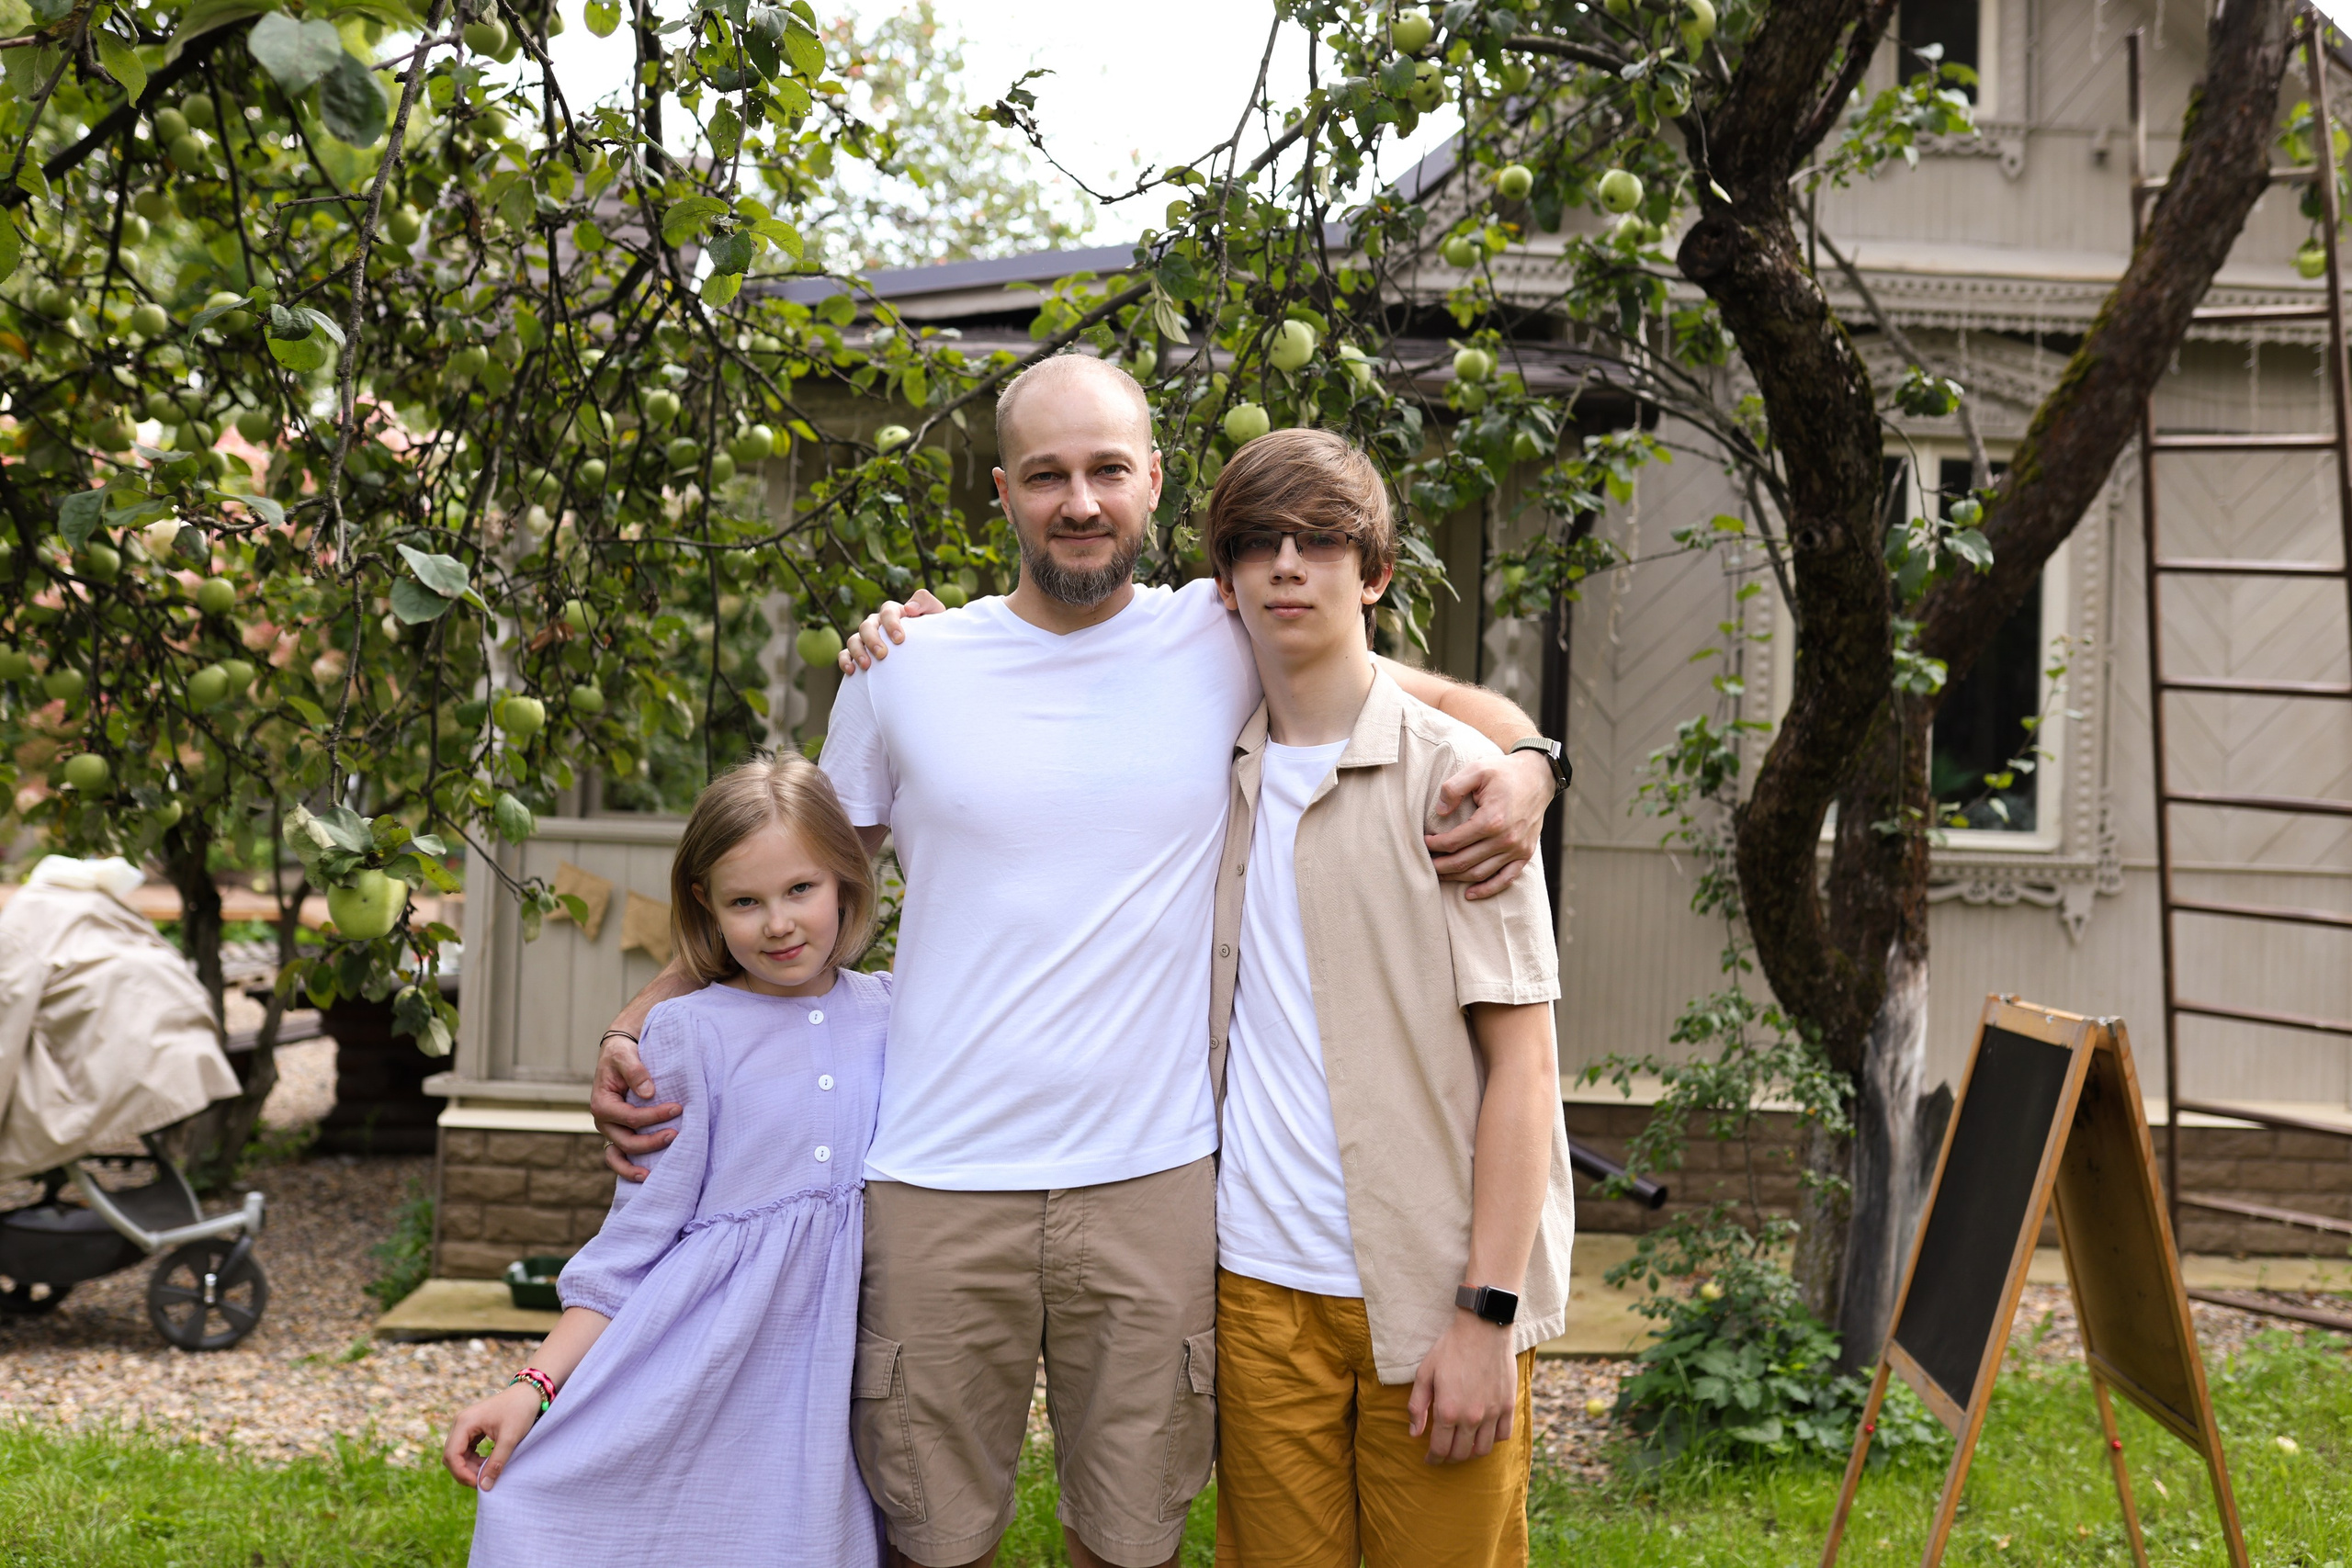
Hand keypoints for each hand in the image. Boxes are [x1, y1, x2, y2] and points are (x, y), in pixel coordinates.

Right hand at [443, 1383, 543, 1490]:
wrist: (528, 1393)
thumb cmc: (520, 1411)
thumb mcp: (510, 1438)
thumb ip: (496, 1462)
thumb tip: (484, 1486)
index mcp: (464, 1422)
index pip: (451, 1455)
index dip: (461, 1473)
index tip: (478, 1484)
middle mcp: (460, 1423)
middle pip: (451, 1456)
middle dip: (465, 1472)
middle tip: (483, 1481)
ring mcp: (464, 1425)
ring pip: (458, 1455)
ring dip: (469, 1467)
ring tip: (487, 1473)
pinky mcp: (472, 1429)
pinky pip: (465, 1450)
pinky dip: (474, 1460)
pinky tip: (487, 1464)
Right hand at [589, 1033, 678, 1181]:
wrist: (620, 1052)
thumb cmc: (622, 1053)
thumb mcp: (626, 1055)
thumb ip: (636, 1072)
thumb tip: (649, 1093)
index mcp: (602, 1104)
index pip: (630, 1117)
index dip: (654, 1116)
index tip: (678, 1107)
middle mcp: (604, 1121)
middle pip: (627, 1141)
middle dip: (652, 1141)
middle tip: (676, 1135)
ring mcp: (611, 1130)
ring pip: (619, 1155)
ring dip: (635, 1166)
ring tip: (653, 1175)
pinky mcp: (619, 1133)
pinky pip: (620, 1156)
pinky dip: (629, 1167)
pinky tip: (646, 1175)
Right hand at [836, 587, 946, 672]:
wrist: (930, 654)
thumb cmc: (932, 633)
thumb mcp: (936, 616)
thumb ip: (926, 603)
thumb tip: (909, 607)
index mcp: (894, 613)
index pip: (888, 611)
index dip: (891, 623)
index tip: (900, 639)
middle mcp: (877, 624)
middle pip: (867, 625)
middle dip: (872, 639)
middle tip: (882, 654)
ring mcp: (866, 639)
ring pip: (854, 639)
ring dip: (858, 651)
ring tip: (867, 666)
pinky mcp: (859, 653)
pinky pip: (845, 654)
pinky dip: (845, 660)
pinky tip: (852, 671)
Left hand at [1407, 1311, 1517, 1462]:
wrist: (1483, 1329)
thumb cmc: (1450, 1348)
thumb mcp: (1425, 1373)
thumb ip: (1417, 1406)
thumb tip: (1414, 1433)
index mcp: (1447, 1410)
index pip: (1440, 1449)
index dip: (1433, 1459)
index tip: (1430, 1459)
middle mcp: (1471, 1417)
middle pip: (1461, 1454)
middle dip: (1449, 1458)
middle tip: (1444, 1454)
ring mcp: (1492, 1413)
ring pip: (1482, 1450)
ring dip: (1471, 1453)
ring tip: (1463, 1446)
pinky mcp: (1507, 1405)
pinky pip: (1503, 1435)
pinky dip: (1493, 1440)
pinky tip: (1483, 1433)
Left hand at [1426, 750, 1554, 899]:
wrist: (1538, 777)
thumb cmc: (1504, 773)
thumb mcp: (1476, 770)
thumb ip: (1453, 788)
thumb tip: (1440, 812)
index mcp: (1492, 819)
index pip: (1455, 841)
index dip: (1435, 844)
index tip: (1424, 841)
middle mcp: (1506, 838)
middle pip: (1465, 861)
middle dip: (1441, 865)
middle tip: (1427, 863)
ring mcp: (1517, 849)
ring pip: (1480, 873)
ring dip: (1457, 878)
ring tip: (1440, 874)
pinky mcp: (1525, 854)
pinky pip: (1506, 879)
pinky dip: (1487, 889)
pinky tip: (1470, 893)